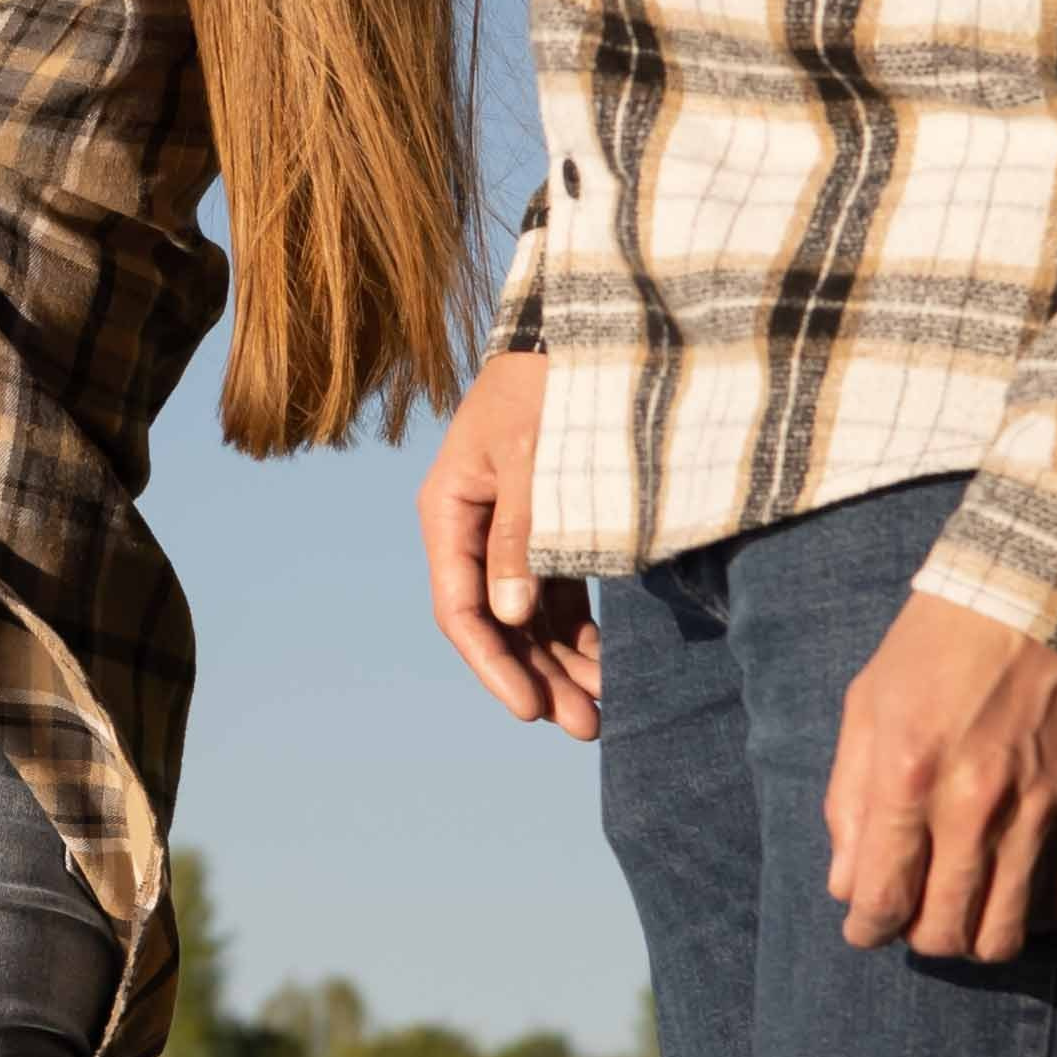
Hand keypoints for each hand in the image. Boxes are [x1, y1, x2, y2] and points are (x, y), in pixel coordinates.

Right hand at [418, 352, 601, 737]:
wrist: (582, 331)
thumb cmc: (549, 388)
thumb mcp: (531, 459)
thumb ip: (522, 536)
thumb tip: (509, 618)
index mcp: (450, 510)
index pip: (461, 607)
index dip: (493, 664)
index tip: (532, 710)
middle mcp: (473, 527)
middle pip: (497, 624)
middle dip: (538, 677)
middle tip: (587, 725)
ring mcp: (510, 530)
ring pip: (527, 616)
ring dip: (561, 664)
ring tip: (602, 710)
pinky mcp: (548, 526)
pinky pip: (555, 594)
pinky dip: (578, 631)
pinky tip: (606, 664)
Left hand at [824, 588, 1056, 959]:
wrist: (1036, 599)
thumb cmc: (937, 648)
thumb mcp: (868, 703)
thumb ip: (849, 797)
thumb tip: (845, 883)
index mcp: (910, 770)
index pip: (884, 892)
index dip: (867, 928)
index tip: (864, 931)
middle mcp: (977, 801)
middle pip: (946, 929)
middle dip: (917, 938)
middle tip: (911, 919)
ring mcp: (1042, 811)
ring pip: (1007, 934)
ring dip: (974, 938)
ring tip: (960, 912)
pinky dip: (1031, 915)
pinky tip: (1012, 889)